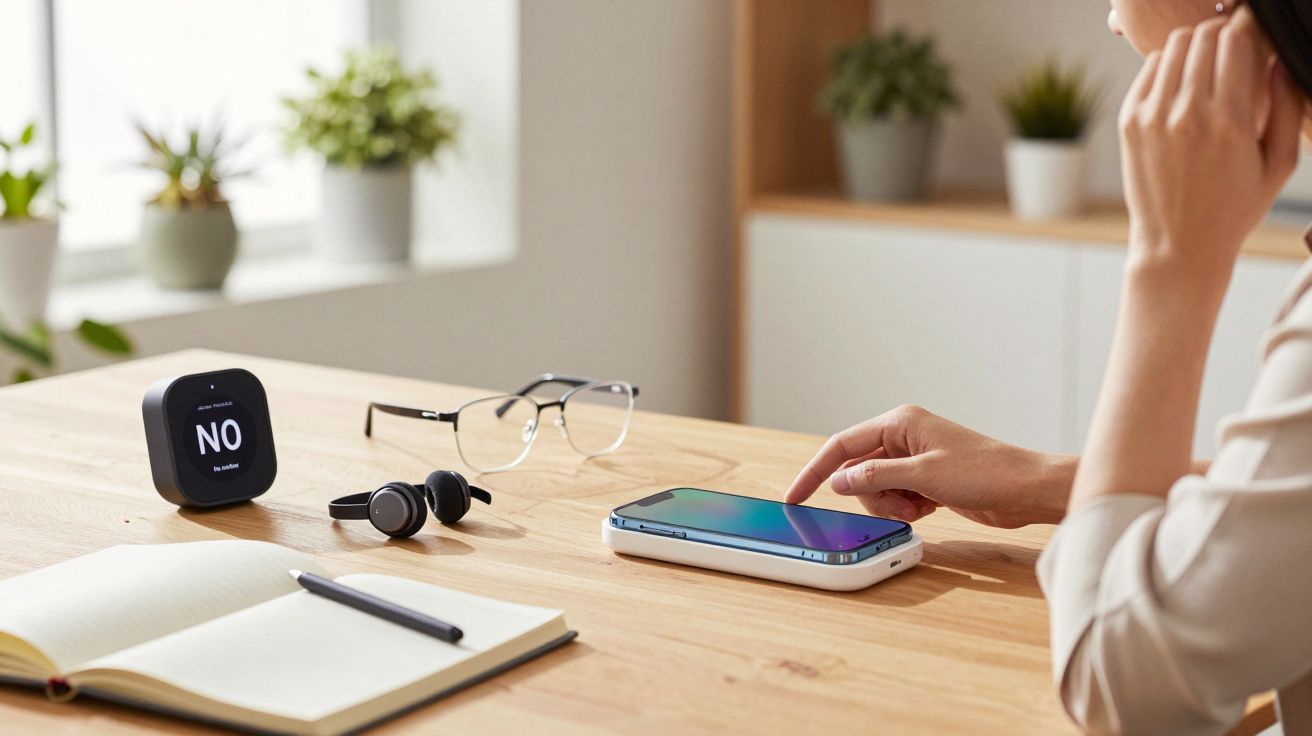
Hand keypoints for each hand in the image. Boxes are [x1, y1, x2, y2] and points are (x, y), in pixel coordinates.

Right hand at [784, 405, 1071, 528]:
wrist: (1025, 490)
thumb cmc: (985, 473)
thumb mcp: (923, 476)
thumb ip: (875, 477)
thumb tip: (838, 480)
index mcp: (899, 422)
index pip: (842, 445)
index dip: (816, 472)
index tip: (795, 496)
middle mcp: (902, 437)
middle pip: (857, 472)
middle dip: (870, 496)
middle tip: (901, 504)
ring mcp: (913, 459)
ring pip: (874, 488)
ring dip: (889, 505)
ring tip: (921, 506)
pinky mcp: (924, 479)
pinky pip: (894, 497)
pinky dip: (905, 508)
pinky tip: (931, 507)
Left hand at [1118, 9, 1303, 281]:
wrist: (1177, 245)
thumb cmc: (1234, 209)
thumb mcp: (1279, 164)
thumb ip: (1288, 108)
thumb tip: (1278, 62)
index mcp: (1230, 122)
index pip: (1238, 42)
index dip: (1251, 29)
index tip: (1258, 35)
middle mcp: (1187, 114)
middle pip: (1205, 37)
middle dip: (1225, 32)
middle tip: (1236, 46)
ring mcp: (1152, 117)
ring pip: (1174, 47)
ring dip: (1196, 44)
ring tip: (1210, 62)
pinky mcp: (1129, 123)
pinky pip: (1149, 69)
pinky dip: (1168, 63)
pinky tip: (1183, 80)